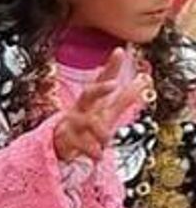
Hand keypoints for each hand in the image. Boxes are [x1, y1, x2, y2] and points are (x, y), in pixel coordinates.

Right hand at [53, 48, 145, 165]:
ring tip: (107, 140)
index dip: (111, 66)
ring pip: (87, 122)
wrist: (61, 144)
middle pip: (89, 93)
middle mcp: (82, 107)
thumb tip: (145, 80)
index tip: (119, 52)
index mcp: (93, 99)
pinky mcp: (68, 139)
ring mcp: (74, 122)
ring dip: (101, 131)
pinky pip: (82, 144)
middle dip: (100, 88)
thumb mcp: (109, 111)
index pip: (102, 79)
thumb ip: (126, 97)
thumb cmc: (89, 124)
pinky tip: (99, 156)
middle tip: (113, 84)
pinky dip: (93, 151)